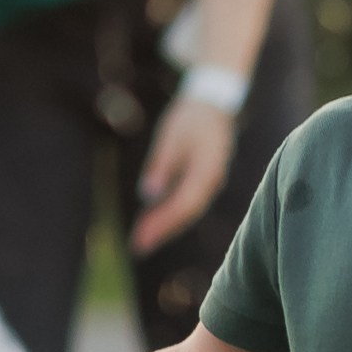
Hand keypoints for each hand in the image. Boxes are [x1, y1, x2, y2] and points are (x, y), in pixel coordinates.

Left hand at [131, 90, 237, 254]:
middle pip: (186, 213)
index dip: (163, 222)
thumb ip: (161, 164)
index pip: (184, 203)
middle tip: (138, 247)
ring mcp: (210, 182)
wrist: (213, 104)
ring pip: (188, 210)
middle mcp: (212, 181)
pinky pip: (188, 203)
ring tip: (142, 240)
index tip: (142, 236)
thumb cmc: (191, 118)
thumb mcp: (171, 135)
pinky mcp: (203, 181)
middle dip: (162, 230)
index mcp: (206, 169)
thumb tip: (149, 194)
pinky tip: (154, 222)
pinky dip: (171, 214)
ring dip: (166, 226)